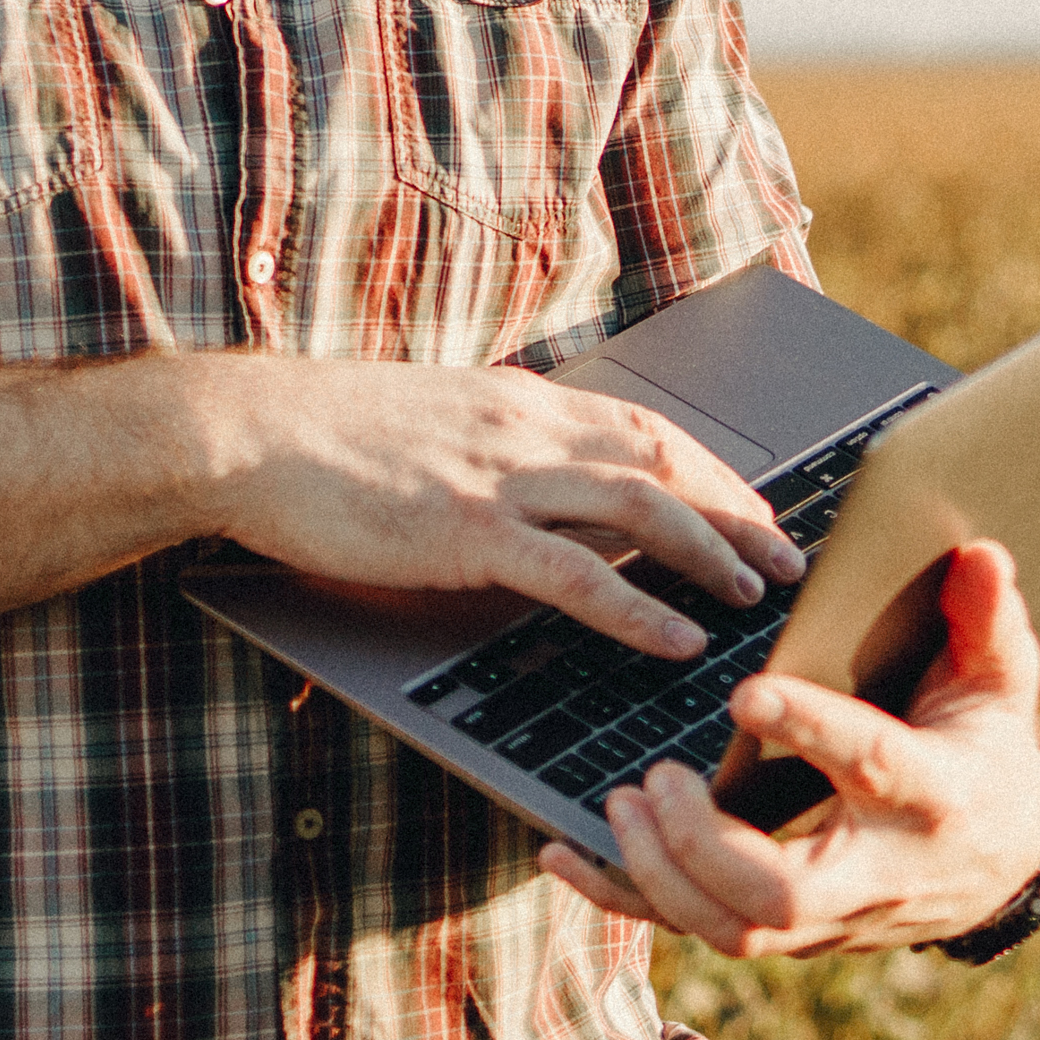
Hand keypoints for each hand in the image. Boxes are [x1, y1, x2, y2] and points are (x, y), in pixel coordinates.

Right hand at [184, 354, 794, 658]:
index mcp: (523, 402)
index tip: (758, 508)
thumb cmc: (329, 438)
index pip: (649, 429)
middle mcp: (529, 428)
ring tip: (756, 595)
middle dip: (740, 509)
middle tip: (790, 557)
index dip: (715, 471)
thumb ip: (500, 445)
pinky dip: (642, 607)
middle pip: (668, 460)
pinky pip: (578, 574)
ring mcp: (501, 478)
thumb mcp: (437, 422)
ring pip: (644, 507)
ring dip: (713, 551)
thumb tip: (548, 475)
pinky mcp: (466, 533)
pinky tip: (680, 637)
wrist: (250, 431)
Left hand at [543, 535, 1039, 957]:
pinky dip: (624, 897)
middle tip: (657, 777)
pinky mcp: (786, 934)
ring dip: (660, 874)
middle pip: (780, 893)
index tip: (748, 692)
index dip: (812, 730)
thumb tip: (980, 553)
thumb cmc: (985, 753)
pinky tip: (564, 854)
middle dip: (703, 845)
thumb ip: (988, 620)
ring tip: (619, 800)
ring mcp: (827, 918)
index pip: (871, 765)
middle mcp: (875, 872)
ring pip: (733, 930)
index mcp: (931, 794)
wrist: (1000, 863)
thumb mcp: (1001, 682)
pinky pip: (696, 931)